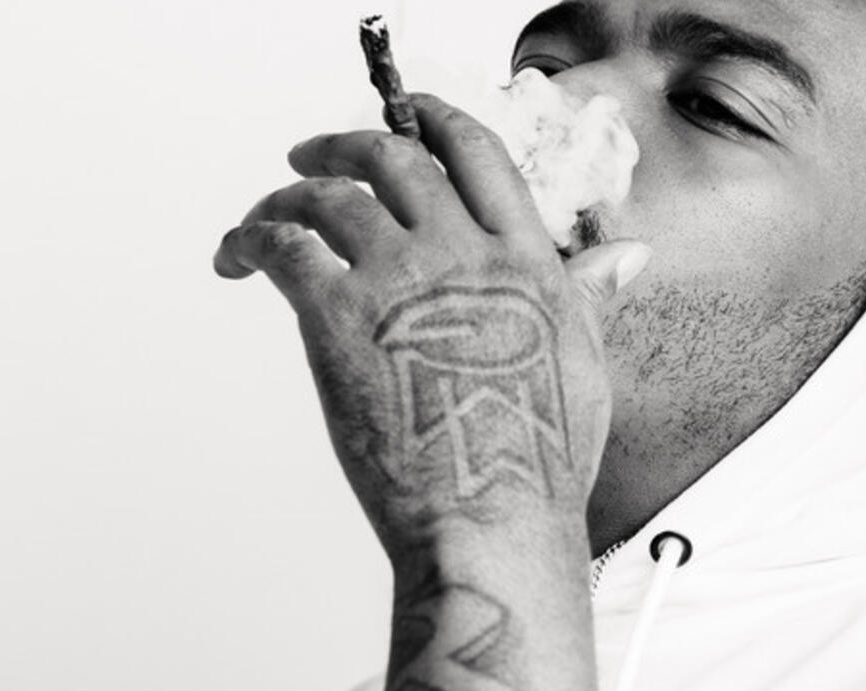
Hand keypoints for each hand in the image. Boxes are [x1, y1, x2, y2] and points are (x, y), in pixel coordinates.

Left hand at [214, 93, 650, 554]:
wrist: (488, 518)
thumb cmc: (538, 457)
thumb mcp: (584, 361)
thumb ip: (589, 294)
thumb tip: (627, 254)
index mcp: (522, 257)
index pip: (475, 154)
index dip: (436, 119)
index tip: (410, 111)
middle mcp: (460, 251)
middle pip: (392, 158)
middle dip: (346, 143)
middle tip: (314, 153)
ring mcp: (396, 279)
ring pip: (329, 196)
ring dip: (289, 191)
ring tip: (271, 206)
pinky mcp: (335, 317)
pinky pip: (281, 248)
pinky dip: (250, 239)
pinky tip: (238, 255)